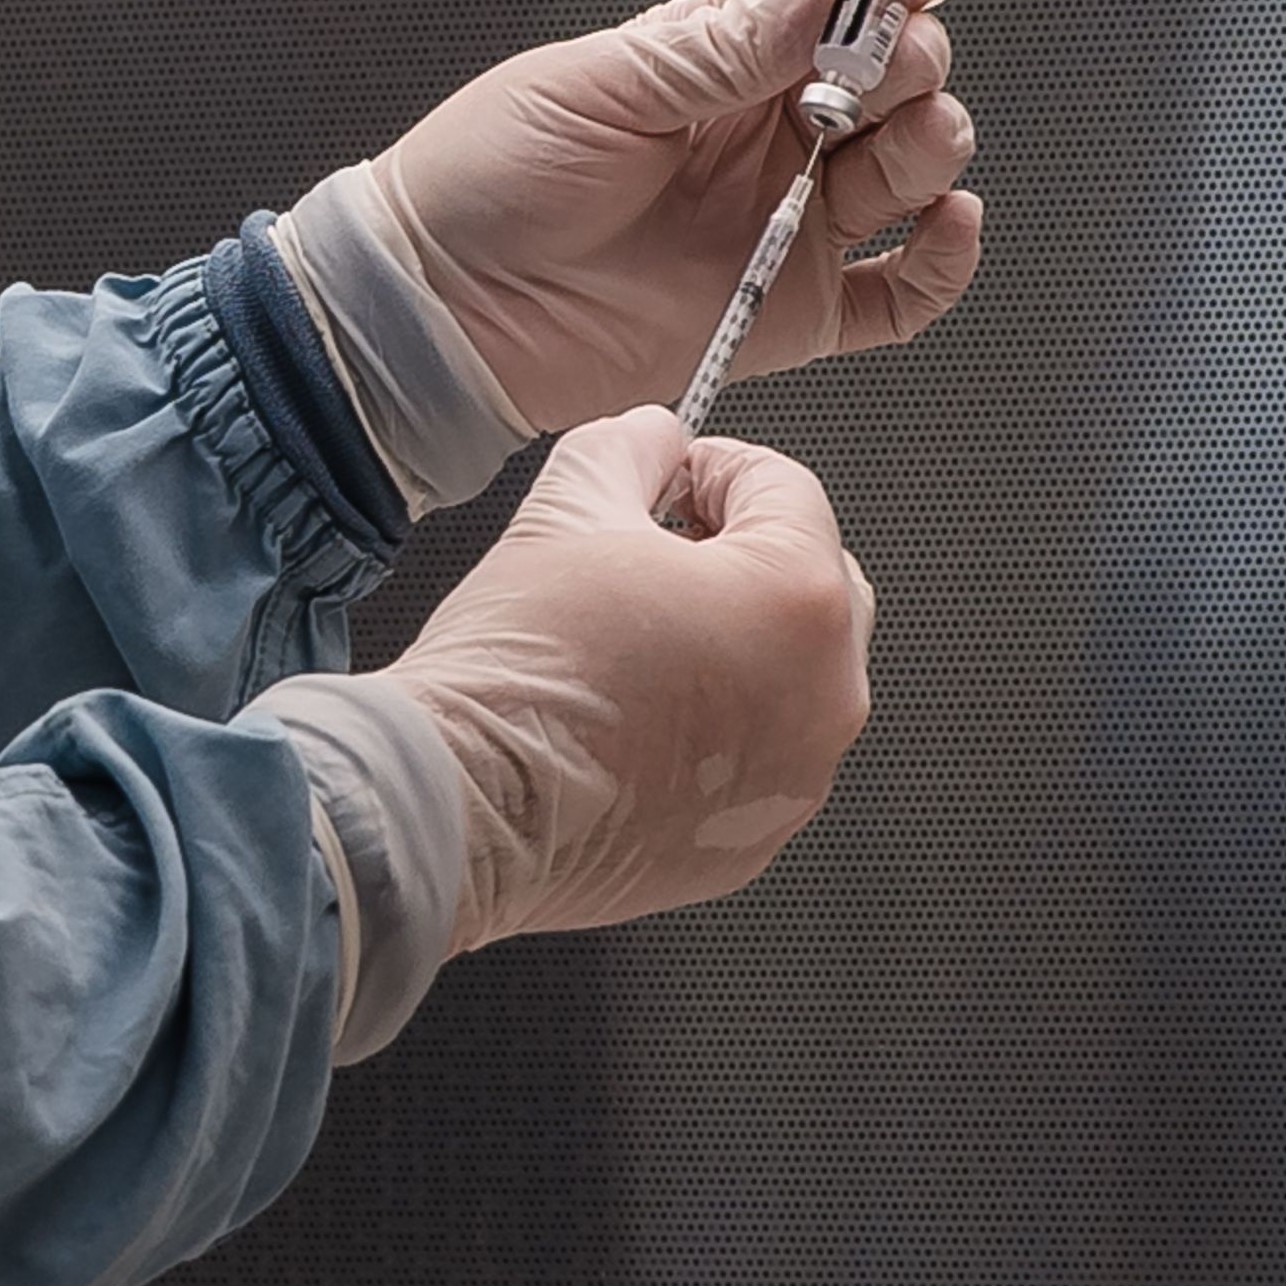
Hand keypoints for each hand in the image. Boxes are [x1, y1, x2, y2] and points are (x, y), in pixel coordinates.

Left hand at [372, 0, 982, 431]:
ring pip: (907, 174)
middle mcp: (762, 138)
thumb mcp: (606, 83)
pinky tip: (947, 223)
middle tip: (883, 73)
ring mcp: (784, 224)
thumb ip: (728, 42)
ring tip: (916, 137)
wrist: (447, 310)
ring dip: (934, 145)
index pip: (828, 4)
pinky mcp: (793, 311)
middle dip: (910, 66)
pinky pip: (900, 295)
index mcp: (716, 62)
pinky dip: (943, 260)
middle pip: (887, 85)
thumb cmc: (490, 183)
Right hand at [380, 407, 874, 953]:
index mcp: (799, 600)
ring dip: (732, 645)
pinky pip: (756, 760)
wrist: (462, 808)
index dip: (714, 468)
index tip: (671, 478)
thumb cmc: (517, 681)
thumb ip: (631, 448)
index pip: (785, 488)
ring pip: (789, 679)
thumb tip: (652, 442)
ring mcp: (796, 780)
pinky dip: (715, 731)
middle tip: (658, 552)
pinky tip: (635, 719)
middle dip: (740, 553)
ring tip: (635, 644)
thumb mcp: (568, 508)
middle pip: (811, 583)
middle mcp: (824, 697)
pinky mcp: (753, 844)